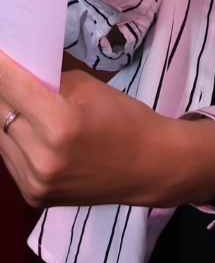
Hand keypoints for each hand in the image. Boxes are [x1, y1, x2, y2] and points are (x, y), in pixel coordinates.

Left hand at [0, 50, 214, 208]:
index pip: (11, 87)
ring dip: (8, 116)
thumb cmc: (128, 122)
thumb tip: (15, 74)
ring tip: (26, 105)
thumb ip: (48, 82)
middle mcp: (43, 158)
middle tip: (10, 76)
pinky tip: (32, 131)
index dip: (1, 67)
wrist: (152, 168)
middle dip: (5, 90)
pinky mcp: (33, 195)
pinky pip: (9, 158)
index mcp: (61, 125)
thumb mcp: (91, 89)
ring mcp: (36, 181)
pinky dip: (15, 140)